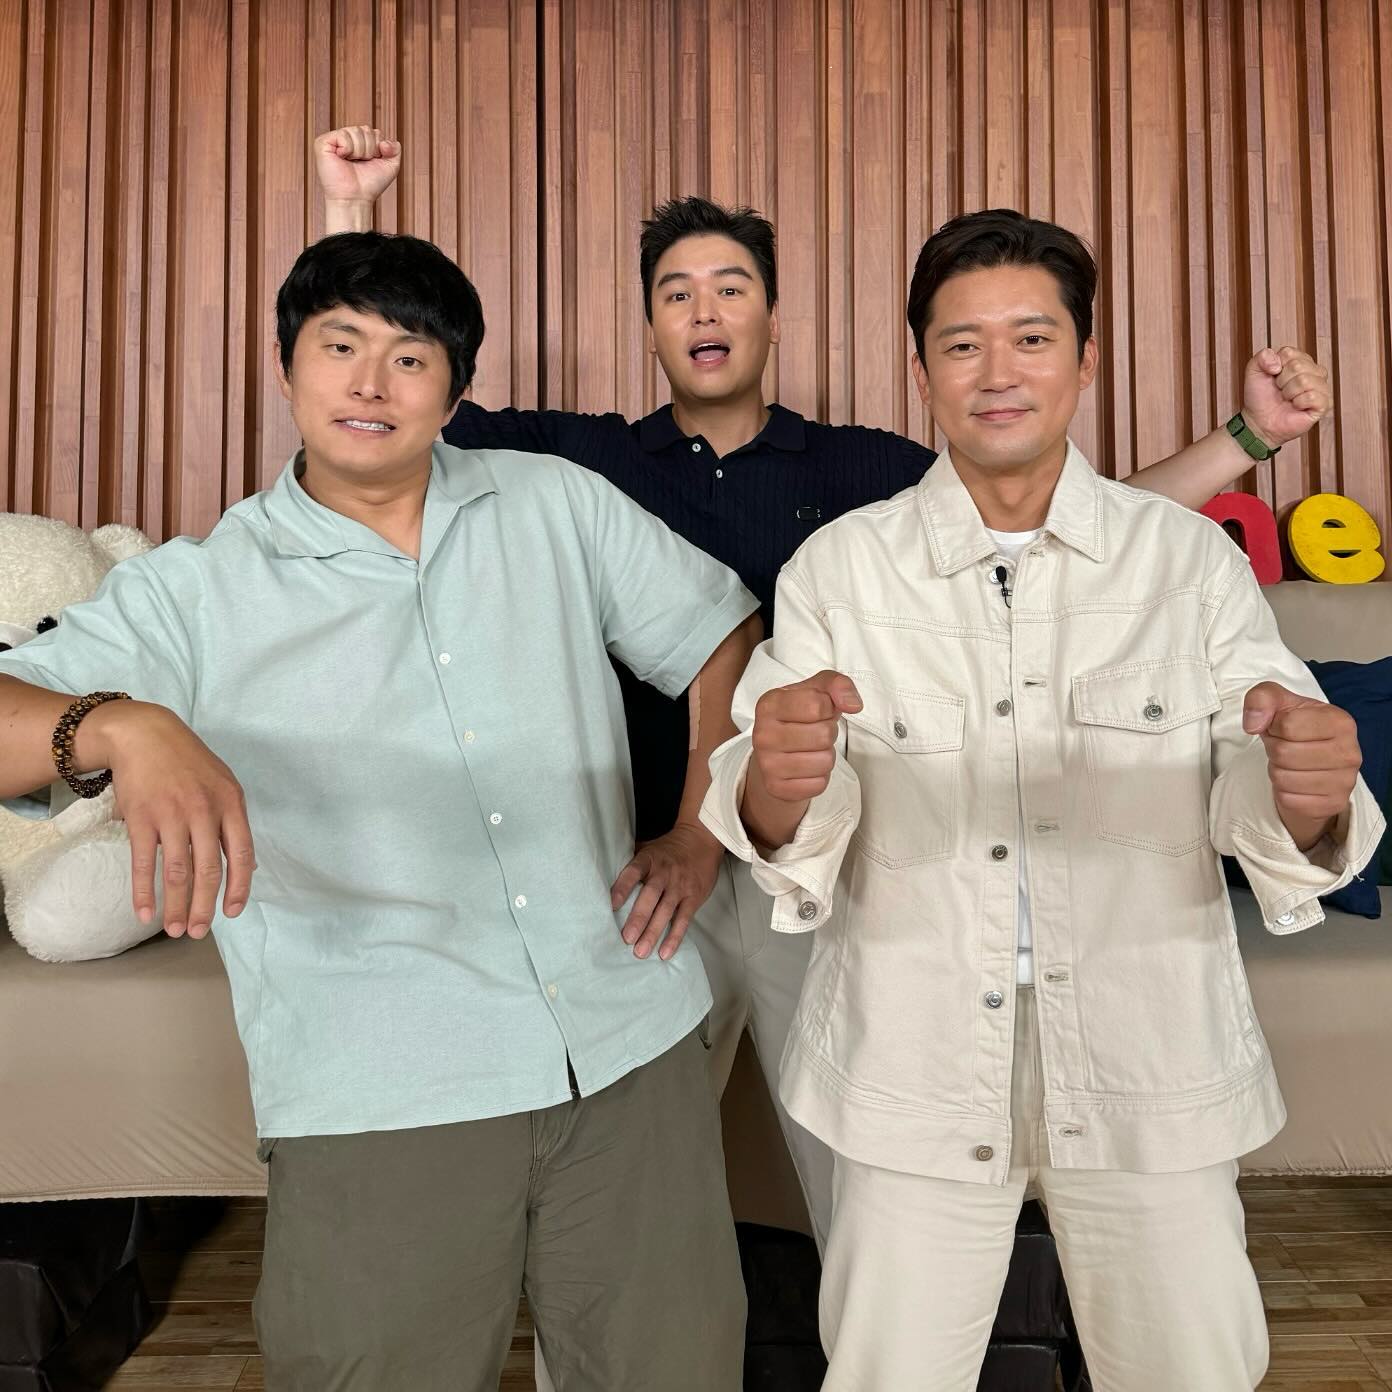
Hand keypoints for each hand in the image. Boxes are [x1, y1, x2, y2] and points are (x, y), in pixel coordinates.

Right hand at [83, 701, 255, 938]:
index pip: (241, 855)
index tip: (231, 912)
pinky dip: (143, 892)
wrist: (145, 734)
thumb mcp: (224, 785)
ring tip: (175, 930)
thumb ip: (234, 823)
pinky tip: (145, 913)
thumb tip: (247, 866)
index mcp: (231, 804)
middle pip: (208, 870)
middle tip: (199, 932)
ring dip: (176, 906)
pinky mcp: (141, 818)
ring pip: (177, 872)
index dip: (238, 887)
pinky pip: (144, 863)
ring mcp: (171, 815)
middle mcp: (204, 811)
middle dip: (204, 907)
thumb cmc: (189, 763)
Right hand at [313, 126, 400, 205]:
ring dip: (359, 152)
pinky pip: (343, 135)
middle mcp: (347, 138)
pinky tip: (342, 158)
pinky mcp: (323, 142)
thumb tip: (384, 140)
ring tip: (352, 162)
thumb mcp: (391, 166)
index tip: (373, 162)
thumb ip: (395, 149)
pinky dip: (347, 149)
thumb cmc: (370, 185)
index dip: (379, 148)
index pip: (375, 132)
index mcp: (360, 142)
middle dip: (370, 150)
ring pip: (356, 131)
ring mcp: (335, 139)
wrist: (355, 198)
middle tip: (361, 163)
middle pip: (366, 130)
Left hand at [610, 823, 723, 960]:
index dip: (622, 887)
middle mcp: (664, 873)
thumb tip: (600, 876)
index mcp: (648, 860)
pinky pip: (684, 919)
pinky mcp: (693, 898)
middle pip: (650, 896)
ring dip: (654, 932)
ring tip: (641, 951)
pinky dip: (674, 937)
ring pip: (666, 911)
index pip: (633, 872)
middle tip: (627, 938)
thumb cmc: (666, 850)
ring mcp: (680, 886)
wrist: (701, 841)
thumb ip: (629, 862)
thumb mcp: (647, 848)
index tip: (611, 905)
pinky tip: (664, 952)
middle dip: (639, 918)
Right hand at [751, 670, 861, 802]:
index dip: (828, 708)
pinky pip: (819, 784)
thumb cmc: (799, 718)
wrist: (775, 754)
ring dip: (826, 756)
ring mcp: (767, 763)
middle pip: (824, 735)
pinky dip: (819, 777)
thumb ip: (837, 684)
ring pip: (824, 761)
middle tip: (814, 733)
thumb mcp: (816, 691)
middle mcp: (762, 734)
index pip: (818, 705)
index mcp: (769, 704)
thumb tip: (853, 704)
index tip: (816, 711)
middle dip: (828, 733)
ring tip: (810, 750)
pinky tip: (805, 768)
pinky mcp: (776, 787)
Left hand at [1242, 347, 1330, 449]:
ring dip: (1289, 392)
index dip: (1275, 367)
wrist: (1258, 422)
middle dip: (1282, 381)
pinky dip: (1298, 402)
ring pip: (1305, 380)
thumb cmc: (1259, 397)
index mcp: (1300, 360)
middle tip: (1280, 390)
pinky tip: (1296, 406)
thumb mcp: (1253, 371)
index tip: (1273, 376)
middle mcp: (1314, 372)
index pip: (1289, 353)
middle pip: (1298, 366)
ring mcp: (1321, 387)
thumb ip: (1262, 356)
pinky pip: (1312, 396)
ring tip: (1287, 399)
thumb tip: (1278, 362)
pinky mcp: (1324, 404)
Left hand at [1243, 682, 1360, 848]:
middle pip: (1283, 753)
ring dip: (1276, 770)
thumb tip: (1253, 723)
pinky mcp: (1333, 804)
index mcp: (1341, 722)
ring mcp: (1344, 782)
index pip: (1287, 725)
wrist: (1312, 762)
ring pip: (1283, 778)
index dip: (1274, 726)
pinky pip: (1287, 799)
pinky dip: (1282, 791)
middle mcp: (1350, 752)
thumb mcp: (1279, 702)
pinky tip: (1295, 780)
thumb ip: (1262, 698)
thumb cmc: (1297, 728)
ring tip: (1290, 762)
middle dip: (1274, 749)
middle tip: (1285, 746)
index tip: (1283, 727)